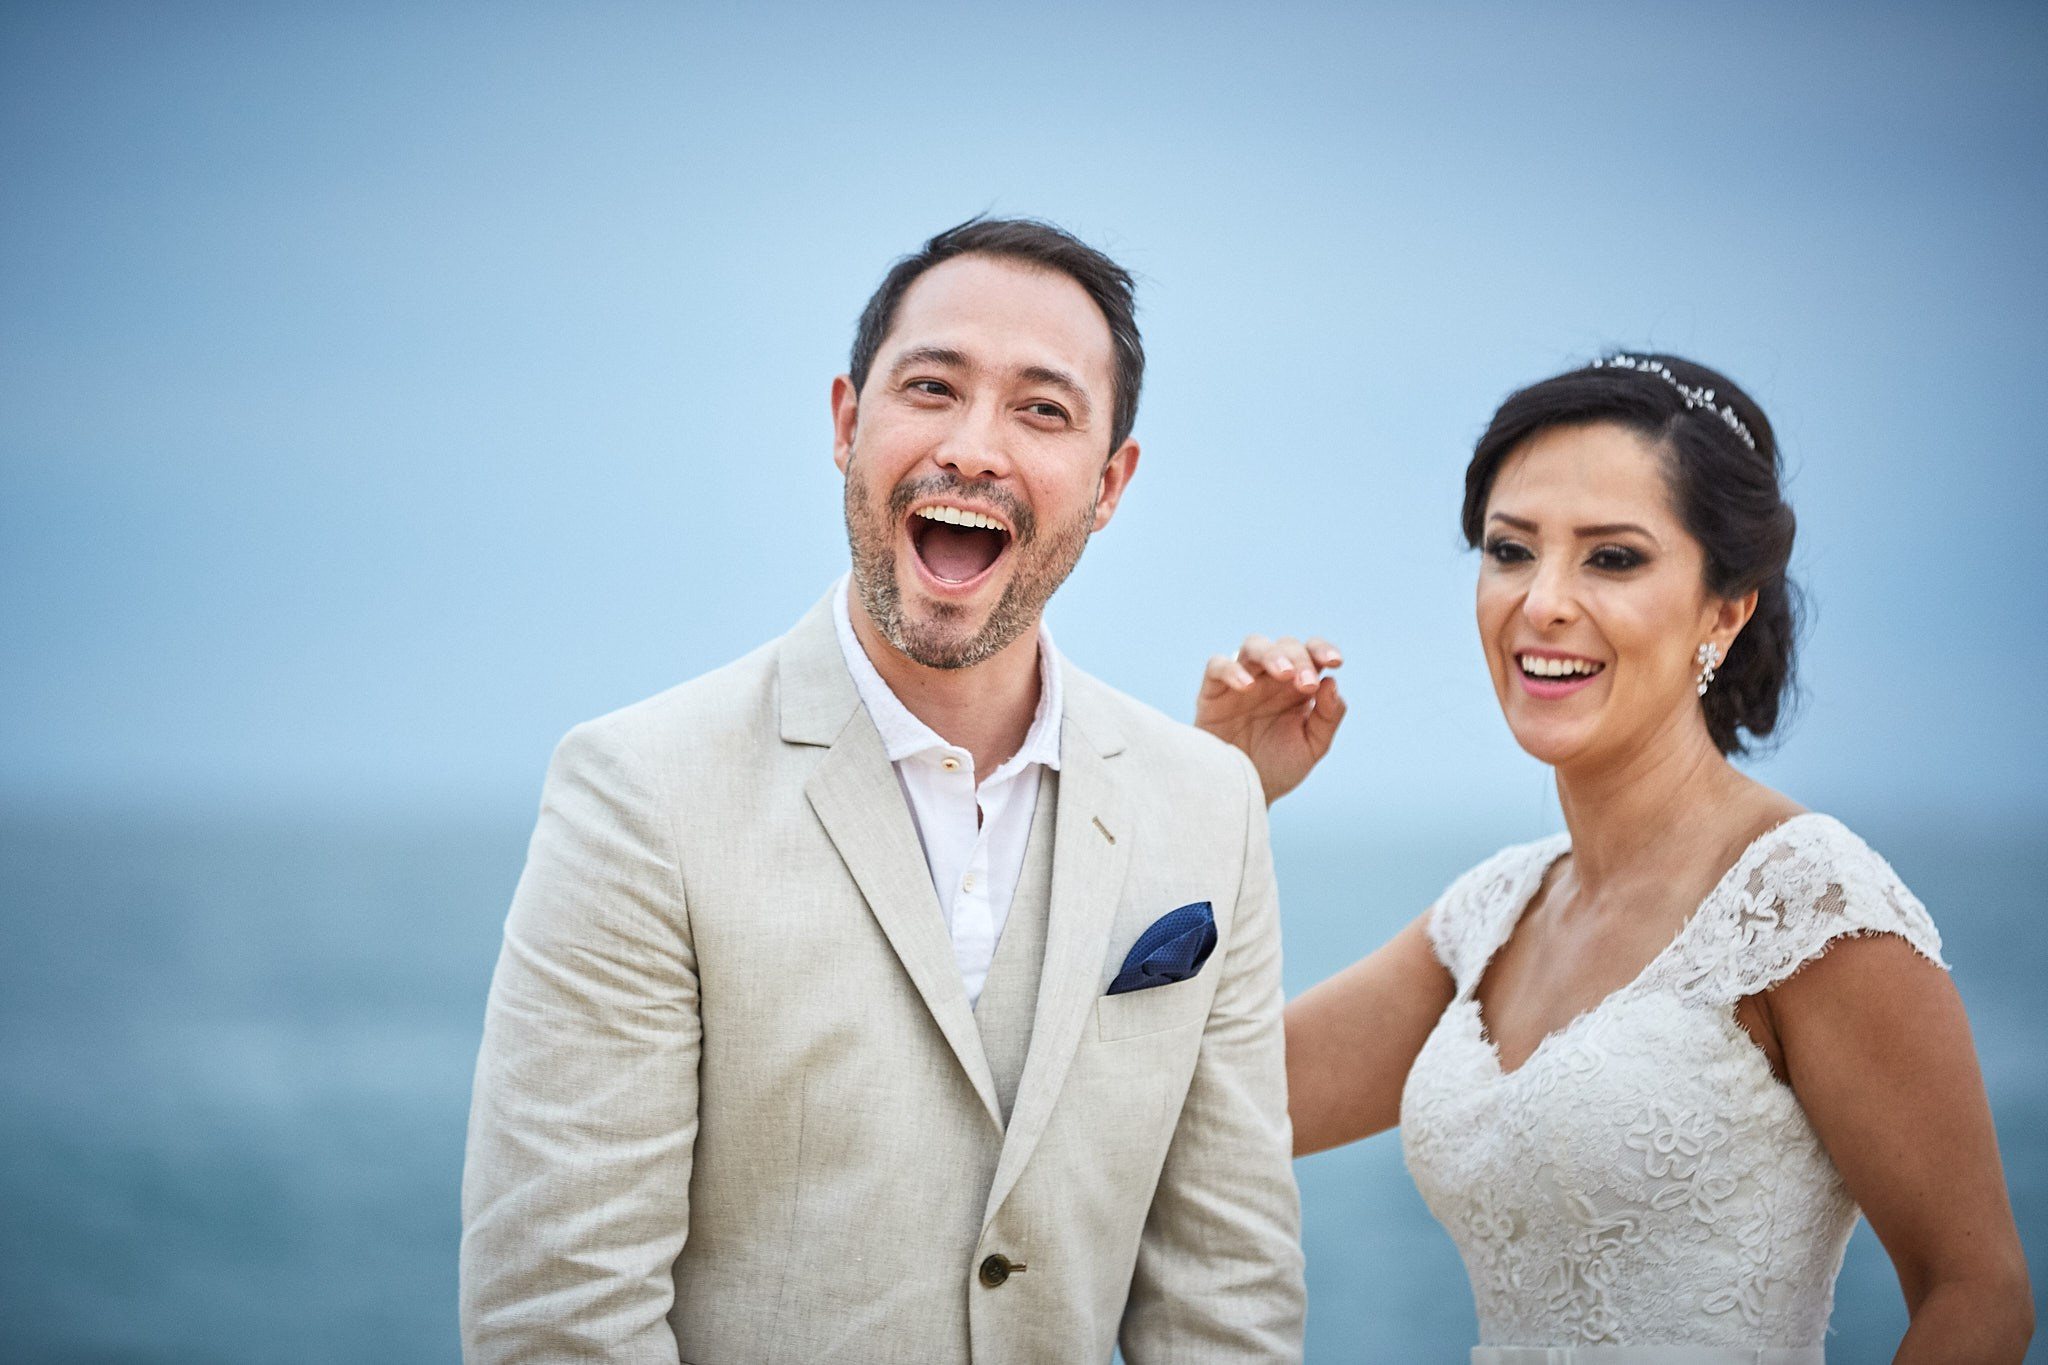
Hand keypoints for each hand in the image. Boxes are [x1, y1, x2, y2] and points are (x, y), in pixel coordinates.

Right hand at [1196, 634, 1346, 803]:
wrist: (1242, 795)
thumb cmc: (1278, 769)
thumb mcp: (1311, 748)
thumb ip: (1328, 717)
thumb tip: (1331, 681)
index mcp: (1297, 686)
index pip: (1311, 652)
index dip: (1323, 649)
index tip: (1336, 663)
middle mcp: (1270, 679)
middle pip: (1286, 645)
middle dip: (1300, 659)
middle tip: (1307, 685)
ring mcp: (1241, 682)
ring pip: (1253, 645)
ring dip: (1271, 654)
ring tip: (1284, 674)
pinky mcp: (1213, 692)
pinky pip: (1217, 666)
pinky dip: (1231, 670)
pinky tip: (1247, 687)